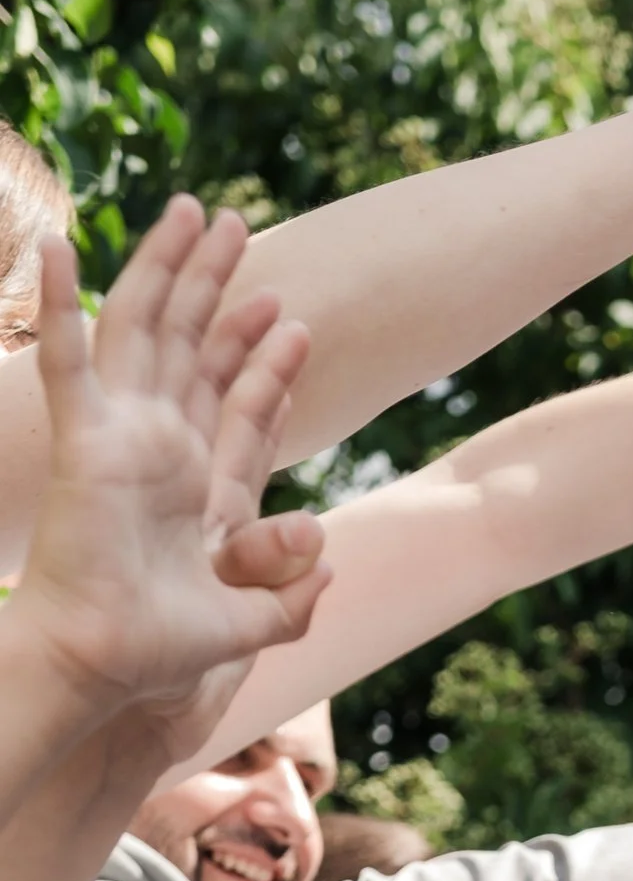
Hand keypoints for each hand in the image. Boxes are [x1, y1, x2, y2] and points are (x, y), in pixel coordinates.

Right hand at [15, 200, 327, 753]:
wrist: (107, 669)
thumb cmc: (162, 653)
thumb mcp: (246, 623)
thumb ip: (287, 598)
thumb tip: (327, 560)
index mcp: (199, 484)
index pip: (236, 402)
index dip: (262, 360)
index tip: (291, 318)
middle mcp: (159, 447)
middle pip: (189, 345)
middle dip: (215, 285)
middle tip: (238, 225)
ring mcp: (118, 435)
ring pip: (144, 330)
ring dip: (165, 270)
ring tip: (192, 212)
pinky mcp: (81, 440)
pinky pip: (67, 361)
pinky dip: (60, 305)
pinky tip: (57, 246)